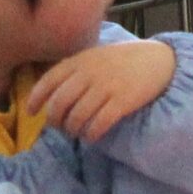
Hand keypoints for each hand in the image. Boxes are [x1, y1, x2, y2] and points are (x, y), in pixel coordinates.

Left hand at [27, 40, 177, 142]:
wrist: (160, 58)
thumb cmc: (124, 60)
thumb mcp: (95, 56)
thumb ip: (74, 70)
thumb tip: (50, 96)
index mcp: (80, 61)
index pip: (48, 82)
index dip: (35, 100)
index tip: (32, 112)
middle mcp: (89, 74)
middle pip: (59, 104)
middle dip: (55, 121)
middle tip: (60, 127)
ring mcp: (106, 87)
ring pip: (77, 117)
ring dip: (73, 130)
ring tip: (77, 132)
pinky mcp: (123, 101)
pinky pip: (98, 124)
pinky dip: (91, 135)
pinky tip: (92, 137)